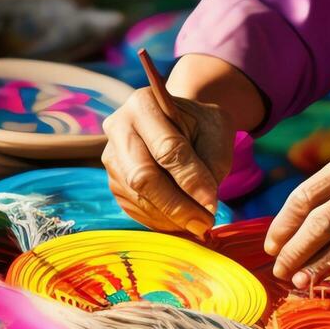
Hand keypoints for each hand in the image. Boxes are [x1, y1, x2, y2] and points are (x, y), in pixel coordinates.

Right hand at [102, 88, 234, 236]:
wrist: (182, 125)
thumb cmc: (202, 127)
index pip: (167, 149)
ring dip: (170, 217)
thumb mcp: (216, 133)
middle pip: (142, 176)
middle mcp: (119, 128)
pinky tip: (182, 221)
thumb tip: (204, 205)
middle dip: (176, 205)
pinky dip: (161, 221)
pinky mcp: (114, 181)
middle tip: (204, 224)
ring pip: (138, 197)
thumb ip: (211, 164)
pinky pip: (135, 208)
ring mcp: (112, 157)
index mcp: (144, 104)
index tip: (212, 204)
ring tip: (199, 223)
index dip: (190, 180)